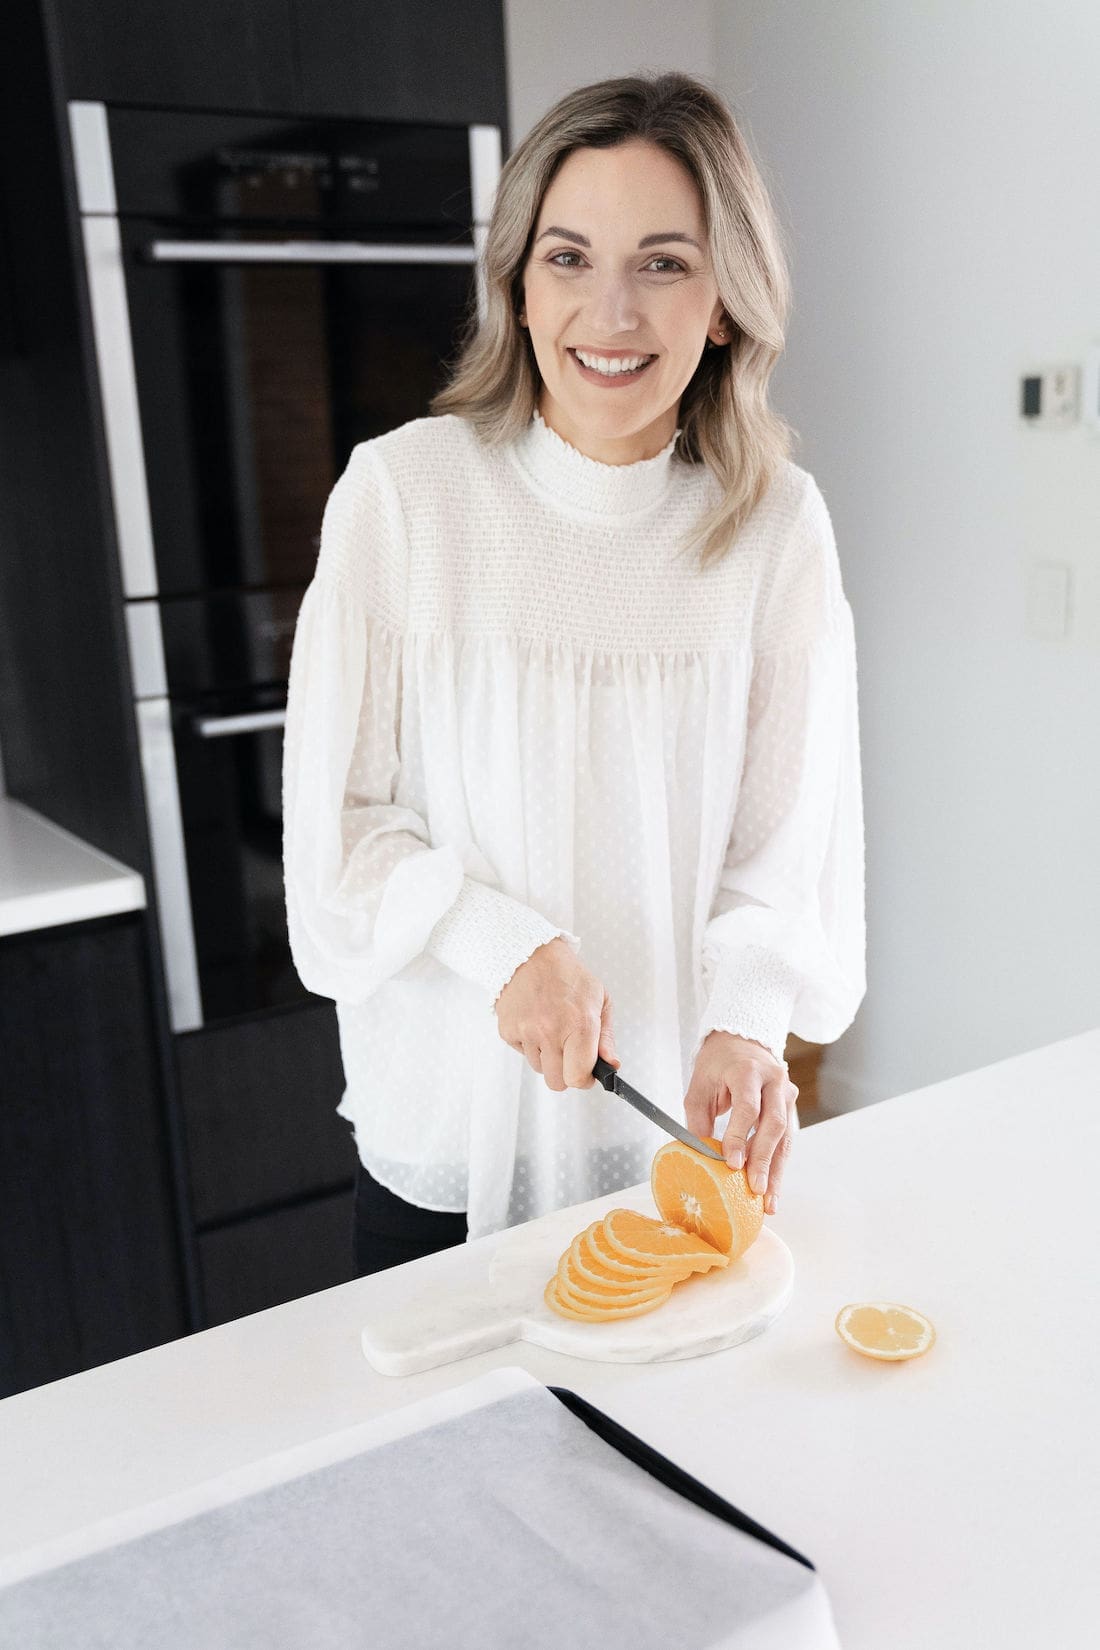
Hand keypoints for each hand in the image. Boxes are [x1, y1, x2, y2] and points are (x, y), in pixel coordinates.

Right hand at [494, 937, 619, 1090]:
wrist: (530, 955)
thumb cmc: (568, 976)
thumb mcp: (599, 1000)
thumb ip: (606, 1037)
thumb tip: (611, 1065)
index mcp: (579, 1025)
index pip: (578, 1078)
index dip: (585, 1080)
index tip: (587, 1073)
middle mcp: (550, 1031)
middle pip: (556, 1082)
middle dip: (565, 1073)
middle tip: (569, 1053)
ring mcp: (526, 1032)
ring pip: (539, 1069)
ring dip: (547, 1057)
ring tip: (551, 1029)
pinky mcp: (508, 1031)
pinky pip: (522, 1053)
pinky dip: (530, 1045)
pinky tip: (535, 1022)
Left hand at [684, 1030, 798, 1215]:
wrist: (741, 1042)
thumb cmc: (717, 1065)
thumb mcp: (699, 1086)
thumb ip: (699, 1121)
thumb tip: (699, 1159)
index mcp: (747, 1070)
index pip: (748, 1107)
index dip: (740, 1137)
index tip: (732, 1164)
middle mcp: (774, 1081)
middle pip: (773, 1124)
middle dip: (764, 1160)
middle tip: (756, 1189)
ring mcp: (787, 1093)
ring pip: (786, 1136)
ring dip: (777, 1170)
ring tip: (769, 1200)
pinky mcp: (791, 1108)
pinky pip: (787, 1139)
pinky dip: (779, 1164)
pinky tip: (773, 1188)